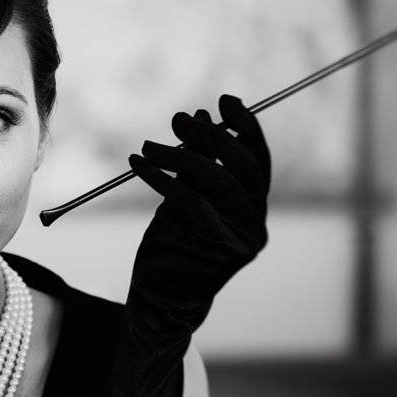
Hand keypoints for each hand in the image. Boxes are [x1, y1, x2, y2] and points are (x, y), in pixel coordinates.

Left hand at [126, 94, 269, 339]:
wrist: (162, 296)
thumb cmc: (174, 244)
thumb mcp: (186, 195)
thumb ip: (198, 162)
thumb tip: (201, 117)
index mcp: (253, 206)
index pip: (258, 159)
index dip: (246, 126)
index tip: (225, 100)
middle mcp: (255, 221)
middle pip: (244, 166)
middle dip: (211, 136)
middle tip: (177, 120)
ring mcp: (241, 238)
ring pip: (217, 181)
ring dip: (179, 155)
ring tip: (148, 146)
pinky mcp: (218, 249)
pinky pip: (190, 202)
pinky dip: (161, 178)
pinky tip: (138, 164)